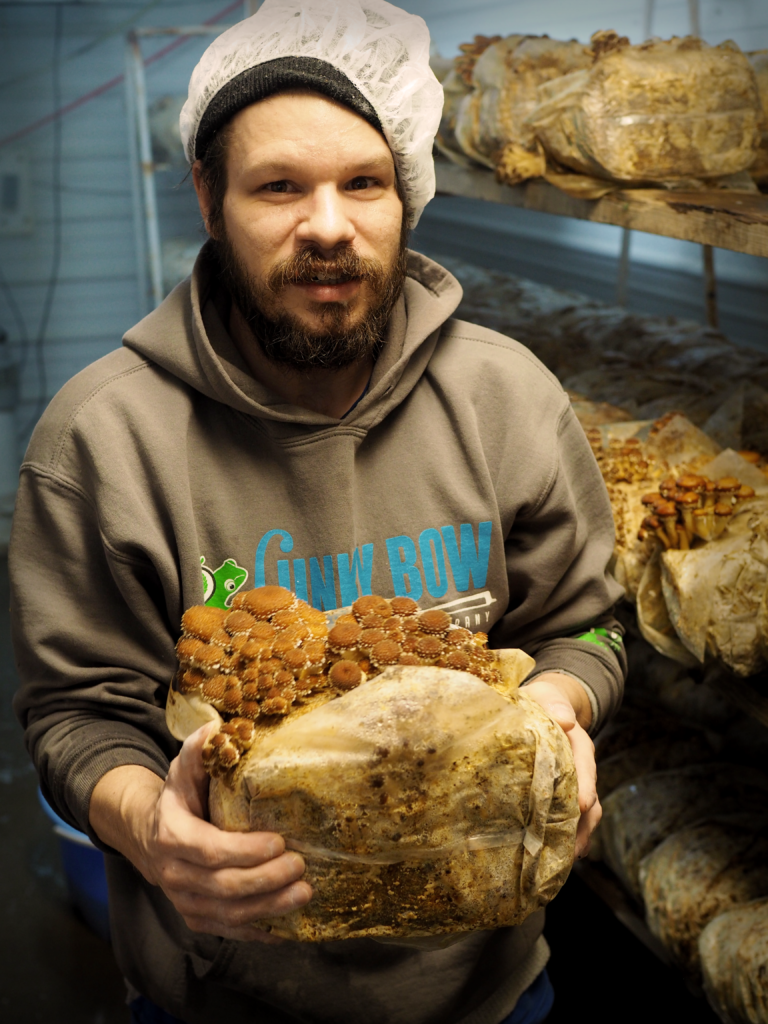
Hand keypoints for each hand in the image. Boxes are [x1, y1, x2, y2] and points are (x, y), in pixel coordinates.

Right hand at [89, 724, 310, 941]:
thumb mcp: (182, 773)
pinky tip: (289, 927)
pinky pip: (229, 932)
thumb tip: (214, 728)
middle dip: (265, 879)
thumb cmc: (177, 801)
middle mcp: (174, 875)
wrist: (149, 837)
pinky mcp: (197, 919)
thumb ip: (194, 753)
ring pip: (229, 915)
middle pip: (223, 886)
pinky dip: (259, 932)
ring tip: (305, 893)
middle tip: (301, 866)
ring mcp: (185, 901)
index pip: (209, 850)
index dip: (245, 851)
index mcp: (172, 837)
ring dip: (269, 907)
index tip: (279, 841)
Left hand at [522, 673, 599, 858]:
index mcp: (579, 745)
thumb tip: (565, 721)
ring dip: (578, 835)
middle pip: (590, 799)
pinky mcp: (563, 793)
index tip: (582, 805)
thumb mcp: (549, 697)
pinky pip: (570, 815)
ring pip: (584, 813)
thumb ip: (556, 706)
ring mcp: (575, 783)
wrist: (545, 706)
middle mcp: (582, 768)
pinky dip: (567, 834)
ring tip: (568, 860)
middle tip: (574, 850)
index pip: (586, 767)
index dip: (585, 787)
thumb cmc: (544, 701)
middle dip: (584, 824)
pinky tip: (559, 855)